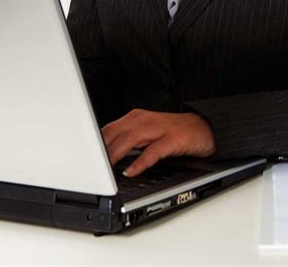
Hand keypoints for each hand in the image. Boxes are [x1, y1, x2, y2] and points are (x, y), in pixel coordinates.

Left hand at [100, 108, 216, 177]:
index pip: (109, 128)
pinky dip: (140, 162)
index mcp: (136, 118)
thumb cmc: (173, 132)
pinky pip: (153, 151)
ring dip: (116, 153)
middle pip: (116, 131)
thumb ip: (128, 140)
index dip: (94, 142)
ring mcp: (159, 128)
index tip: (82, 156)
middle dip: (101, 148)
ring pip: (131, 138)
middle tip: (89, 165)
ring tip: (105, 168)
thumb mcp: (147, 133)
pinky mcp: (173, 139)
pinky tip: (131, 171)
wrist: (204, 127)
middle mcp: (145, 120)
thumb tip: (104, 156)